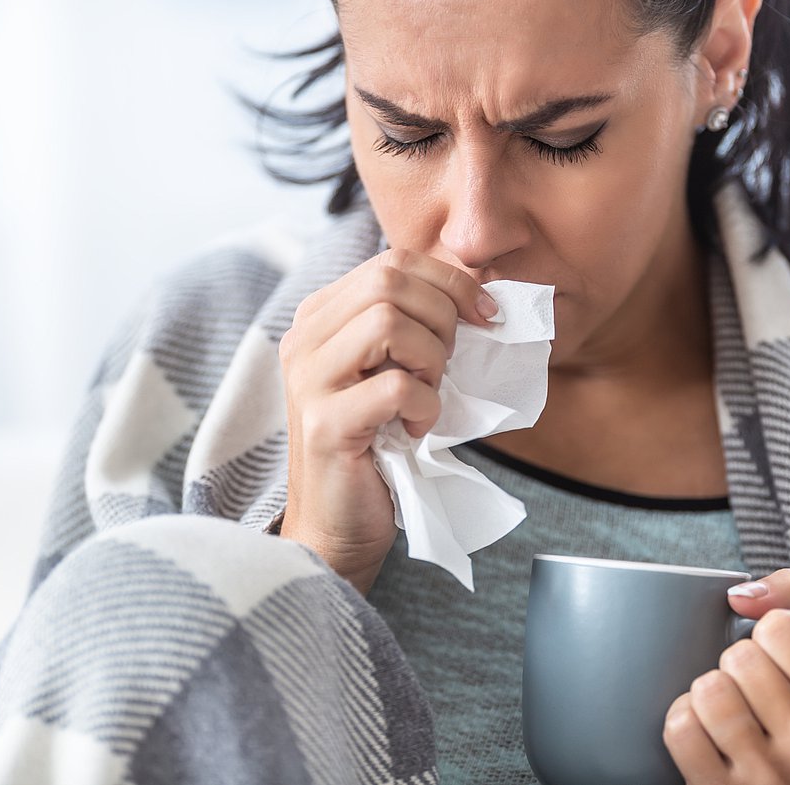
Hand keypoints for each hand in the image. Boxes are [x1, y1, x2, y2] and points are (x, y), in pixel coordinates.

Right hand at [277, 247, 497, 594]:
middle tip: (451, 364)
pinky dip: (426, 408)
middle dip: (443, 317)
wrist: (337, 527)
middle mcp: (303, 339)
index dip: (450, 281)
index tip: (486, 315)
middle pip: (389, 281)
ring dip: (432, 360)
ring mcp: (307, 380)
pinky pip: (396, 387)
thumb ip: (416, 329)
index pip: (391, 263)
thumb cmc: (377, 449)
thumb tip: (480, 297)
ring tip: (427, 396)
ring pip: (389, 322)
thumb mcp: (393, 372)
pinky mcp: (323, 424)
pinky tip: (416, 432)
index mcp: (320, 317)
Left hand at [663, 568, 789, 784]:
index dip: (767, 632)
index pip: (780, 626)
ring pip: (709, 692)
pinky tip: (707, 732)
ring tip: (731, 708)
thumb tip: (740, 595)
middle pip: (741, 658)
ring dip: (709, 691)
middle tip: (753, 689)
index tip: (778, 657)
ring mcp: (767, 777)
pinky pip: (681, 728)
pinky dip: (684, 719)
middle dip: (737, 662)